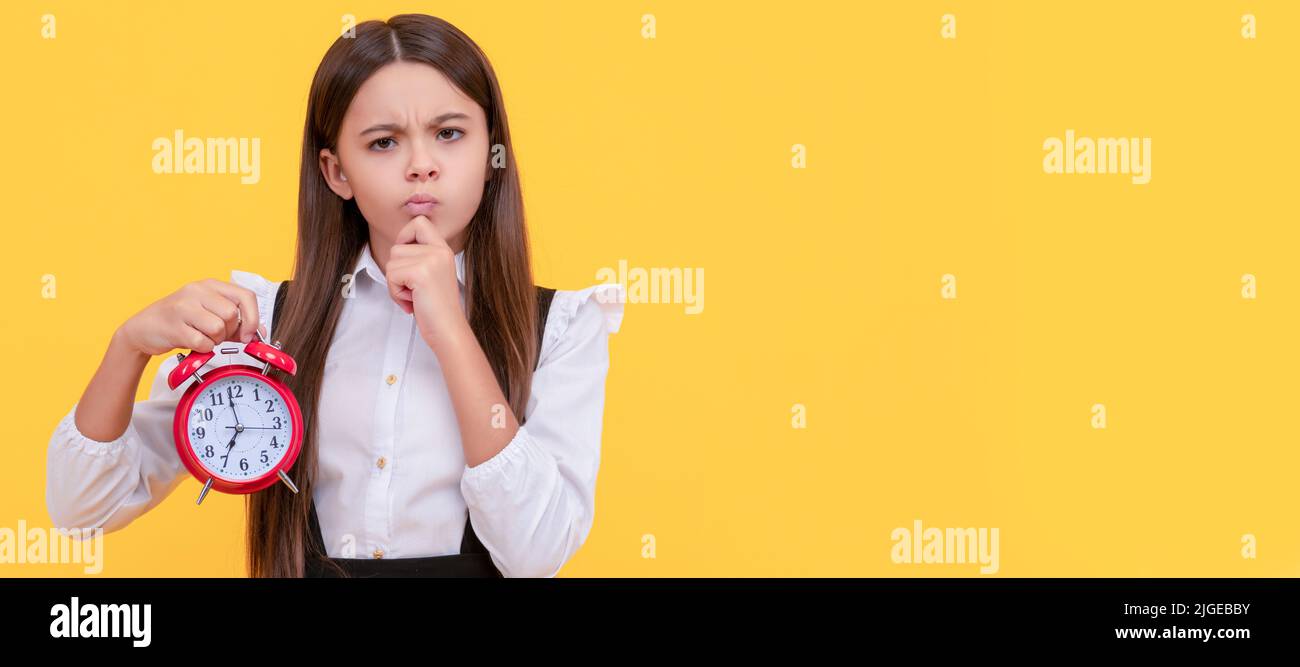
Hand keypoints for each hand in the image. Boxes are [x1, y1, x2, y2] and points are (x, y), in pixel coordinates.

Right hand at [118, 279, 264, 356]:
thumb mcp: (208, 313)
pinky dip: (203, 348)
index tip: (251, 334)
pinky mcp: (174, 326)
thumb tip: (260, 333)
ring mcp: (183, 307)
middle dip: (230, 331)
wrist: (143, 328)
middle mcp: (197, 291)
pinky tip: (192, 342)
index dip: (253, 317)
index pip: (245, 296)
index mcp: (210, 285)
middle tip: (217, 335)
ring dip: (215, 340)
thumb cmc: (179, 320)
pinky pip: (203, 342)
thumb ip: (235, 321)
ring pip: (219, 328)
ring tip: (202, 336)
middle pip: (232, 314)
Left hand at [386, 215, 463, 343]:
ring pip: (392, 262)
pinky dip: (395, 292)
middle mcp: (439, 251)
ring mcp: (431, 260)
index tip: (407, 259)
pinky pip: (391, 275)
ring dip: (395, 284)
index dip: (405, 236)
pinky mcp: (420, 273)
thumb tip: (398, 245)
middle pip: (397, 247)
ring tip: (413, 296)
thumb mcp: (432, 273)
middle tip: (412, 288)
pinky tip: (411, 301)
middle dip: (397, 270)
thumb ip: (420, 256)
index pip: (419, 222)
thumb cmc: (435, 307)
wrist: (447, 329)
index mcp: (443, 249)